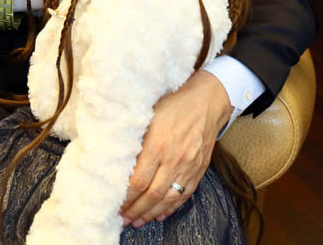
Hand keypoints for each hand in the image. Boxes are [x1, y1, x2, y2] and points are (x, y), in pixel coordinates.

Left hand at [119, 70, 232, 227]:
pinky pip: (185, 194)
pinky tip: (160, 214)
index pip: (138, 180)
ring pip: (168, 198)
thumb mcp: (148, 114)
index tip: (115, 203)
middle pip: (152, 194)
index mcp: (157, 144)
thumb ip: (135, 137)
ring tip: (138, 221)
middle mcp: (174, 159)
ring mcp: (189, 166)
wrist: (207, 102)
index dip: (126, 197)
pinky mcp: (199, 169)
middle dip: (136, 210)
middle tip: (123, 218)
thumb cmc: (174, 104)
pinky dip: (172, 207)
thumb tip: (116, 155)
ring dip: (151, 213)